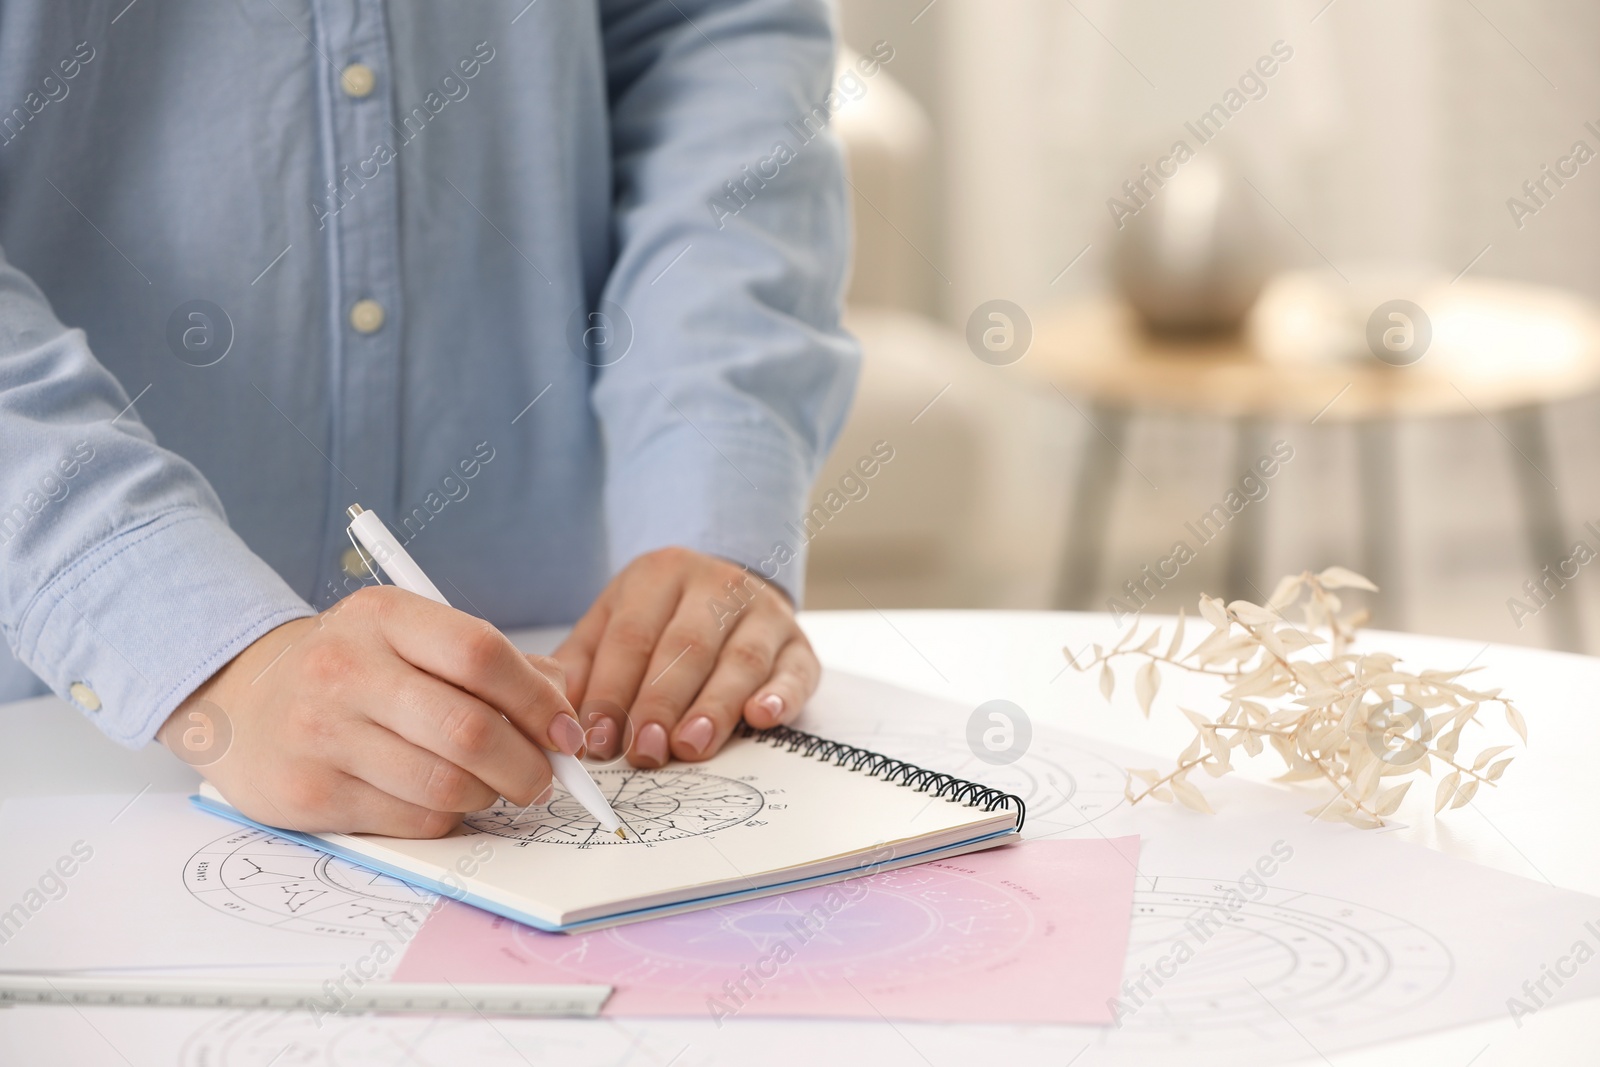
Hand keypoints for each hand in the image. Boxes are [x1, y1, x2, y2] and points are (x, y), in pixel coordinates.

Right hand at [158, 586, 583, 836]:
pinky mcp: (309, 794)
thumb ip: (492, 665)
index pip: (481, 653)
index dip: (536, 699)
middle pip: (470, 729)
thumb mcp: (411, 638)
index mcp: (384, 616)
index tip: (565, 731)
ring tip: (490, 786)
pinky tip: (439, 799)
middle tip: (543, 778)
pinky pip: (412, 820)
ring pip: (446, 785)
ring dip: (488, 795)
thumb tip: (566, 711)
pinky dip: (446, 818)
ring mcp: (322, 733)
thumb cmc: (353, 670)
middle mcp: (346, 669)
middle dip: (528, 765)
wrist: (243, 703)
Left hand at [554, 547, 819, 767]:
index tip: (597, 741)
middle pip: (687, 647)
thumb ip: (584, 663)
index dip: (612, 690)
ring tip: (691, 746)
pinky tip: (761, 718)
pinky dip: (781, 696)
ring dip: (715, 707)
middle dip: (661, 704)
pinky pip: (795, 671)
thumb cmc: (660, 618)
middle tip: (644, 752)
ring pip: (740, 660)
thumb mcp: (614, 620)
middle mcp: (717, 585)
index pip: (632, 636)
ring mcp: (765, 613)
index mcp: (660, 574)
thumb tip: (558, 715)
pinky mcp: (799, 645)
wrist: (727, 587)